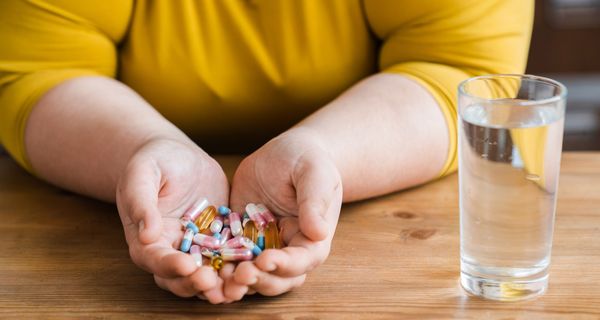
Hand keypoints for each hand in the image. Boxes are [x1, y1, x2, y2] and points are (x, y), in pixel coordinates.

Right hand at [115, 137, 230, 302]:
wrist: (179, 155)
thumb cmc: (154, 161)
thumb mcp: (142, 174)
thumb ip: (141, 202)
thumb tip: (147, 235)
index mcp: (146, 239)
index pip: (155, 260)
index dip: (170, 266)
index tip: (187, 266)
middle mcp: (171, 250)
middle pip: (180, 278)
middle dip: (197, 284)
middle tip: (215, 284)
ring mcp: (198, 248)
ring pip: (208, 274)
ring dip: (222, 284)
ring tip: (238, 287)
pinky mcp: (220, 239)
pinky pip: (231, 256)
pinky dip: (241, 265)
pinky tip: (256, 266)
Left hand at [225, 128, 342, 298]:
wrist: (286, 152)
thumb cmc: (307, 160)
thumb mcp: (314, 174)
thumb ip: (314, 202)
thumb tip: (319, 232)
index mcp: (312, 238)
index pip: (303, 261)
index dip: (285, 265)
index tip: (265, 259)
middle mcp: (288, 249)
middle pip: (278, 279)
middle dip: (259, 280)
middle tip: (239, 275)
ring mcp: (263, 246)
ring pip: (253, 276)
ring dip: (238, 282)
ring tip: (220, 279)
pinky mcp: (240, 238)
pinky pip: (229, 258)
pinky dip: (219, 266)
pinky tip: (204, 265)